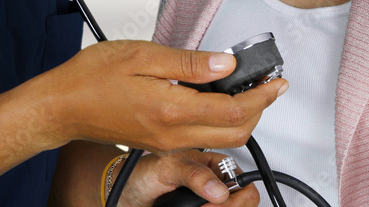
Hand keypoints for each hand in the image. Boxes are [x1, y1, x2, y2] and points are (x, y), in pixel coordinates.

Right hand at [33, 40, 287, 152]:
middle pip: (235, 133)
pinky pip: (201, 138)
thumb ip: (189, 63)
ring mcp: (166, 141)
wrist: (61, 106)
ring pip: (221, 139)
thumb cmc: (92, 78)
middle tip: (268, 84)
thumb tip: (226, 64)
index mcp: (171, 109)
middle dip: (260, 110)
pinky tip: (216, 96)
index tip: (277, 81)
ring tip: (247, 87)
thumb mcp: (143, 55)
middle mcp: (172, 133)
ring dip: (242, 116)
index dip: (263, 96)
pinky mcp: (160, 142)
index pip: (234, 110)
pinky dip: (219, 120)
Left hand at [118, 150, 259, 206]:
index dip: (235, 199)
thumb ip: (193, 174)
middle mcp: (216, 185)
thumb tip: (220, 190)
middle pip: (243, 203)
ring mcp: (209, 202)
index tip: (214, 204)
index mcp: (215, 166)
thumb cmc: (143, 173)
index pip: (245, 184)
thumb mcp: (167, 167)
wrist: (124, 194)